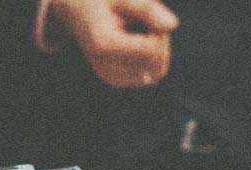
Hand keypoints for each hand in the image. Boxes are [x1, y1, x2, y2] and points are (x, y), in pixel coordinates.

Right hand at [49, 0, 178, 88]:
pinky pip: (150, 77)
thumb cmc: (103, 0)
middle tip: (148, 23)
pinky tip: (139, 44)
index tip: (150, 16)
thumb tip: (173, 25)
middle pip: (156, 65)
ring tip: (141, 32)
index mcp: (104, 45)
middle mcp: (105, 67)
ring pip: (156, 74)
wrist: (77, 10)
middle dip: (161, 43)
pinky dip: (151, 61)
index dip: (160, 32)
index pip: (151, 51)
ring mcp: (110, 77)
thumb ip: (147, 8)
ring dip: (157, 52)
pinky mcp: (116, 81)